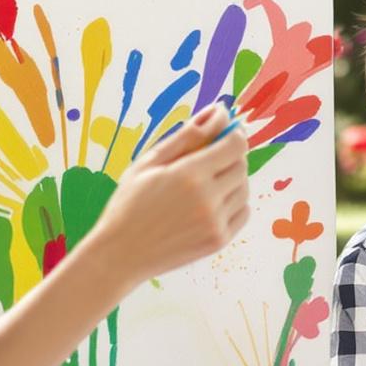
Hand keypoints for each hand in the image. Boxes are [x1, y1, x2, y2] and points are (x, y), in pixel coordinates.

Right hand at [95, 106, 251, 282]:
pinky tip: (210, 203)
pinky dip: (234, 203)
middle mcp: (208, 199)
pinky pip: (243, 212)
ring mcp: (216, 223)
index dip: (233, 134)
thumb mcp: (149, 161)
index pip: (235, 145)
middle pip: (241, 165)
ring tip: (204, 183)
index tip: (223, 134)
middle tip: (206, 160)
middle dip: (230, 156)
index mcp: (189, 174)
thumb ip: (187, 135)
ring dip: (232, 179)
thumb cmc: (129, 203)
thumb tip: (218, 111)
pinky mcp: (219, 241)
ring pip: (244, 189)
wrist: (120, 253)